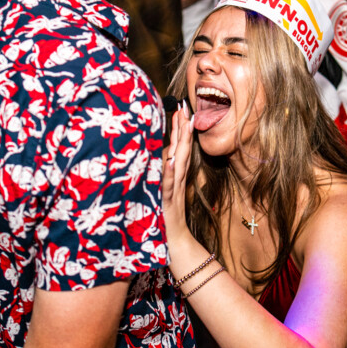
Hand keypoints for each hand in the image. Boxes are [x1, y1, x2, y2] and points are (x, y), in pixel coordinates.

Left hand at [162, 103, 193, 245]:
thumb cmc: (165, 215)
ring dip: (183, 143)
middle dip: (184, 128)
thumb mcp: (163, 189)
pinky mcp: (167, 201)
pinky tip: (171, 161)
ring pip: (180, 162)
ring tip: (184, 124)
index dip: (181, 128)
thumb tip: (162, 156)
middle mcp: (177, 178)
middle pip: (183, 149)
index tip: (180, 108)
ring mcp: (173, 189)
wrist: (173, 240)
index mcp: (176, 174)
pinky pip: (169, 185)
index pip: (180, 146)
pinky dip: (171, 173)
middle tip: (184, 107)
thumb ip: (164, 173)